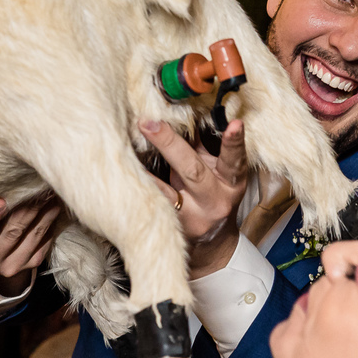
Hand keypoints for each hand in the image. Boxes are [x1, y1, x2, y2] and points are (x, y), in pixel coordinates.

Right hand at [0, 195, 62, 296]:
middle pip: (11, 234)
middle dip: (25, 208)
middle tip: (36, 186)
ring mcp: (12, 266)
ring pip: (32, 235)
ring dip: (44, 211)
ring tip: (49, 191)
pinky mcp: (32, 263)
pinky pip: (44, 240)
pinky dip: (50, 220)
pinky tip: (54, 204)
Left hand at [138, 119, 247, 278]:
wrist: (212, 245)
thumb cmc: (213, 197)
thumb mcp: (217, 174)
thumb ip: (204, 148)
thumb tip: (185, 113)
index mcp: (231, 183)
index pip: (234, 160)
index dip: (235, 143)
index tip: (236, 124)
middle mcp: (214, 201)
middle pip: (192, 170)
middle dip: (170, 144)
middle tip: (148, 123)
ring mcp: (192, 217)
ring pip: (165, 191)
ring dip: (144, 169)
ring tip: (124, 147)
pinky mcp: (172, 228)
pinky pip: (151, 203)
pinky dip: (137, 187)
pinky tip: (120, 174)